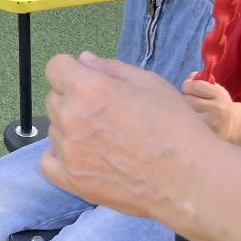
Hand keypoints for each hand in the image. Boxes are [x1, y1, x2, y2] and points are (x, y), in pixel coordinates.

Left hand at [41, 52, 225, 222]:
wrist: (192, 181)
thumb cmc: (177, 128)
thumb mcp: (149, 83)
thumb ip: (110, 68)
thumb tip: (83, 59)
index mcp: (87, 88)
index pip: (55, 67)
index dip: (72, 70)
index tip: (88, 81)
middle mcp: (71, 117)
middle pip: (54, 97)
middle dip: (73, 99)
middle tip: (106, 113)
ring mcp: (69, 151)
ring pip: (54, 128)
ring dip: (71, 128)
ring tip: (106, 140)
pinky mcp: (72, 180)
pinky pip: (48, 162)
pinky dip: (60, 157)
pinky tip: (84, 156)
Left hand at [182, 76, 235, 141]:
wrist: (232, 125)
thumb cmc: (219, 102)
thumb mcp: (216, 88)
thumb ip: (201, 80)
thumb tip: (189, 78)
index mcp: (219, 95)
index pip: (196, 86)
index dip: (187, 85)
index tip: (187, 87)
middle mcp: (216, 109)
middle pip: (188, 99)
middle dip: (184, 97)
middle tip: (188, 98)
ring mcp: (210, 122)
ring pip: (186, 111)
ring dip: (184, 108)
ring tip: (191, 108)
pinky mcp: (205, 132)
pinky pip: (188, 122)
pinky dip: (186, 118)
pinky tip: (191, 117)